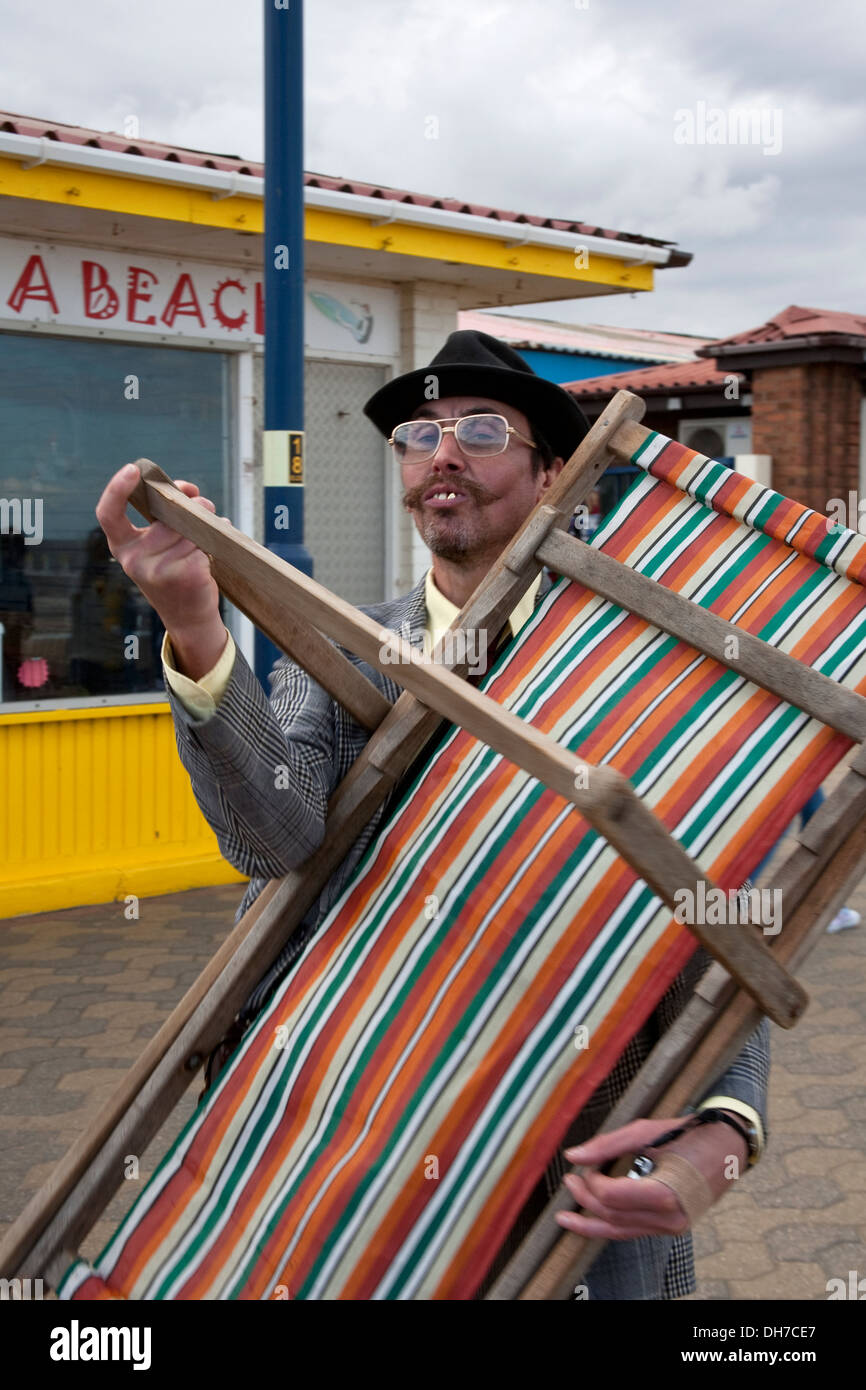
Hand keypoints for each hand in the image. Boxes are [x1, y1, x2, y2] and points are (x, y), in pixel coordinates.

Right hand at [95, 463, 226, 677]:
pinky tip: (211, 557)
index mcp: (122, 547)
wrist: (188, 617)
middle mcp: (134, 559)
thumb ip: (166, 515)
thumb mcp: (158, 545)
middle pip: (167, 513)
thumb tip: (189, 490)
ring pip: (189, 528)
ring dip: (206, 526)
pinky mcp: (184, 575)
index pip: (108, 514)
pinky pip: (204, 543)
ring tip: (205, 541)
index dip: (116, 489)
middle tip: (204, 505)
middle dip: (192, 504)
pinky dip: (213, 544)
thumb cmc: (173, 571)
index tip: (132, 470)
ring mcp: (157, 569)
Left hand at [555, 1113, 747, 1240]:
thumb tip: (573, 1155)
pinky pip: (633, 1232)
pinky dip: (610, 1226)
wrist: (728, 1148)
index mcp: (665, 1193)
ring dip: (591, 1222)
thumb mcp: (647, 1131)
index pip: (613, 1197)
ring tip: (566, 1215)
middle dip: (586, 1199)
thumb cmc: (689, 1135)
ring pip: (621, 1232)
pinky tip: (591, 1222)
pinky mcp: (669, 1228)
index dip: (592, 1183)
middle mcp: (669, 1218)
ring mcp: (671, 1227)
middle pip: (613, 1216)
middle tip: (570, 1180)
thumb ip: (608, 1145)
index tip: (585, 1168)